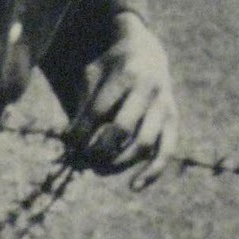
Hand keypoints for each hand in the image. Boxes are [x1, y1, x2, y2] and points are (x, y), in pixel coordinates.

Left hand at [67, 15, 177, 188]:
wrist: (146, 52)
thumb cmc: (108, 67)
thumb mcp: (91, 75)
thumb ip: (82, 105)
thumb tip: (68, 143)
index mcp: (126, 74)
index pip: (98, 112)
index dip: (80, 131)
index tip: (66, 141)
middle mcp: (149, 90)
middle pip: (121, 130)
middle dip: (98, 149)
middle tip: (82, 159)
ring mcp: (164, 106)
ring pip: (144, 144)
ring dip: (119, 162)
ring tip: (98, 169)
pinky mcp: (172, 121)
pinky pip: (165, 151)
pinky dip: (151, 171)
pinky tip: (134, 186)